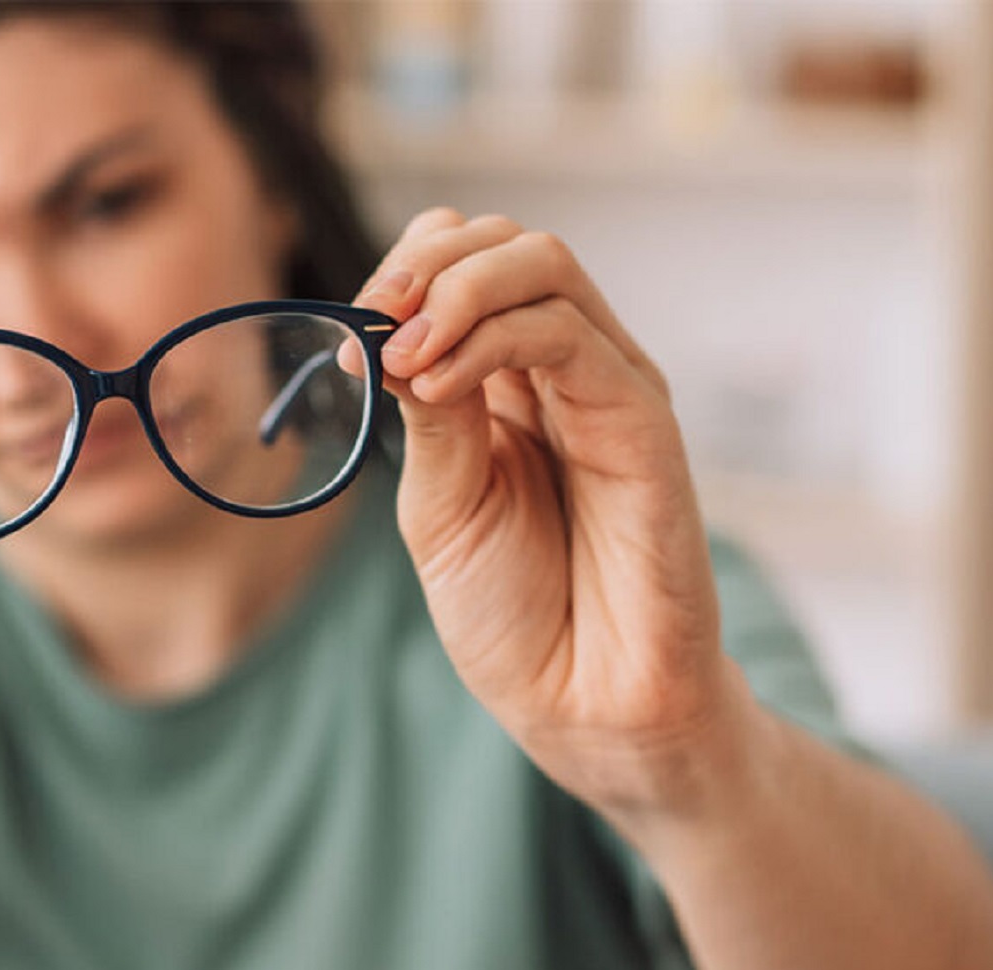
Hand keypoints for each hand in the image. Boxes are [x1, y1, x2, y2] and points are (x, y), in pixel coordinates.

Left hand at [356, 209, 739, 811]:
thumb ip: (428, 417)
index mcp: (506, 384)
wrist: (583, 703)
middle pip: (503, 242)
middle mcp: (562, 370)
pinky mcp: (643, 418)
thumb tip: (392, 331)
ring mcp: (606, 386)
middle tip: (371, 323)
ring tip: (400, 355)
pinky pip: (568, 334)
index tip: (349, 337)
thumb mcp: (440, 505)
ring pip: (541, 262)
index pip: (460, 264)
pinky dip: (490, 336)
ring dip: (452, 290)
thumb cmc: (515, 615)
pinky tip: (436, 380)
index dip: (400, 275)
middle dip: (421, 264)